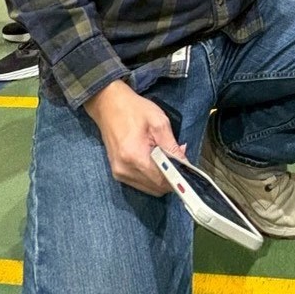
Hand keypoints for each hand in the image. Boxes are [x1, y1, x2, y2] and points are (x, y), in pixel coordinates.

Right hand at [85, 80, 186, 194]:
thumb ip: (172, 147)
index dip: (177, 177)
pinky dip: (151, 175)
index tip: (186, 169)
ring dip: (161, 177)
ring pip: (149, 188)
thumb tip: (184, 164)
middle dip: (170, 177)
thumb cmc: (134, 110)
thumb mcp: (159, 123)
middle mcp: (125, 170)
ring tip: (163, 156)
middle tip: (176, 158)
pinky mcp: (117, 173)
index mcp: (135, 157)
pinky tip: (153, 159)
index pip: (162, 181)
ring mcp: (119, 173)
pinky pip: (140, 183)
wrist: (108, 105)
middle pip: (156, 188)